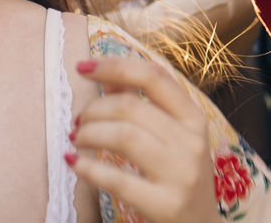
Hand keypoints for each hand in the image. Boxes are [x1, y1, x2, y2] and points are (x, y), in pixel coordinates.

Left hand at [70, 57, 221, 221]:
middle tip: (78, 121)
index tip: (83, 67)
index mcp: (194, 118)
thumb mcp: (174, 138)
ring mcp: (181, 174)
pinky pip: (118, 179)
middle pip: (132, 107)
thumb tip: (109, 78)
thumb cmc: (180, 178)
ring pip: (124, 136)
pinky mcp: (166, 204)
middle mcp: (192, 142)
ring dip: (90, 134)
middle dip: (94, 109)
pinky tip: (75, 164)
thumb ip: (144, 105)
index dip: (115, 67)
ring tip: (77, 139)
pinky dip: (88, 168)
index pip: (153, 77)